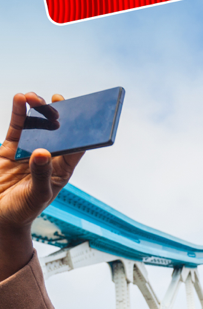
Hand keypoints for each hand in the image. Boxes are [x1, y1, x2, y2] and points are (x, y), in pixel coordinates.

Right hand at [0, 92, 83, 279]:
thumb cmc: (23, 212)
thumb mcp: (35, 196)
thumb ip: (40, 175)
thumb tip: (41, 152)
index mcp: (62, 170)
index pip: (76, 147)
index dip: (83, 129)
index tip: (85, 112)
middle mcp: (48, 157)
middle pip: (57, 131)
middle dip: (58, 113)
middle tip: (58, 99)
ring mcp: (30, 151)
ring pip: (37, 125)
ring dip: (37, 109)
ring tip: (34, 97)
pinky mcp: (11, 149)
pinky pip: (18, 128)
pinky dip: (20, 113)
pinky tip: (20, 99)